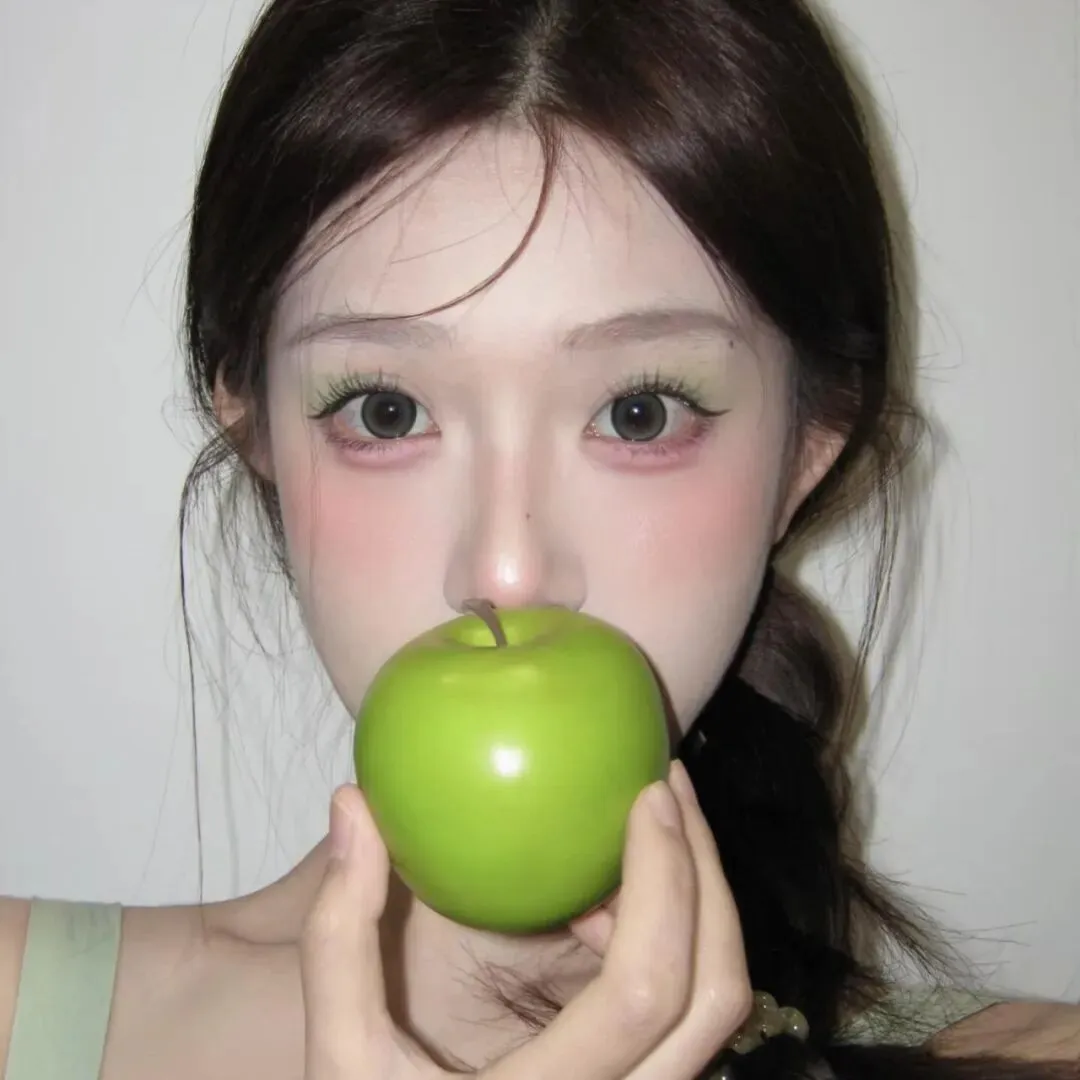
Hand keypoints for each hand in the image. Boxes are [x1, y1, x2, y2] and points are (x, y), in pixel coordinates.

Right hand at [300, 760, 752, 1078]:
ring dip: (703, 903)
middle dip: (706, 874)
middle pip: (716, 996)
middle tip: (669, 785)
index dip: (665, 884)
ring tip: (657, 822)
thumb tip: (352, 802)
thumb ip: (340, 932)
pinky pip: (690, 1012)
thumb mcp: (339, 1048)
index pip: (644, 993)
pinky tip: (618, 896)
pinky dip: (678, 937)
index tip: (649, 795)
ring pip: (719, 1008)